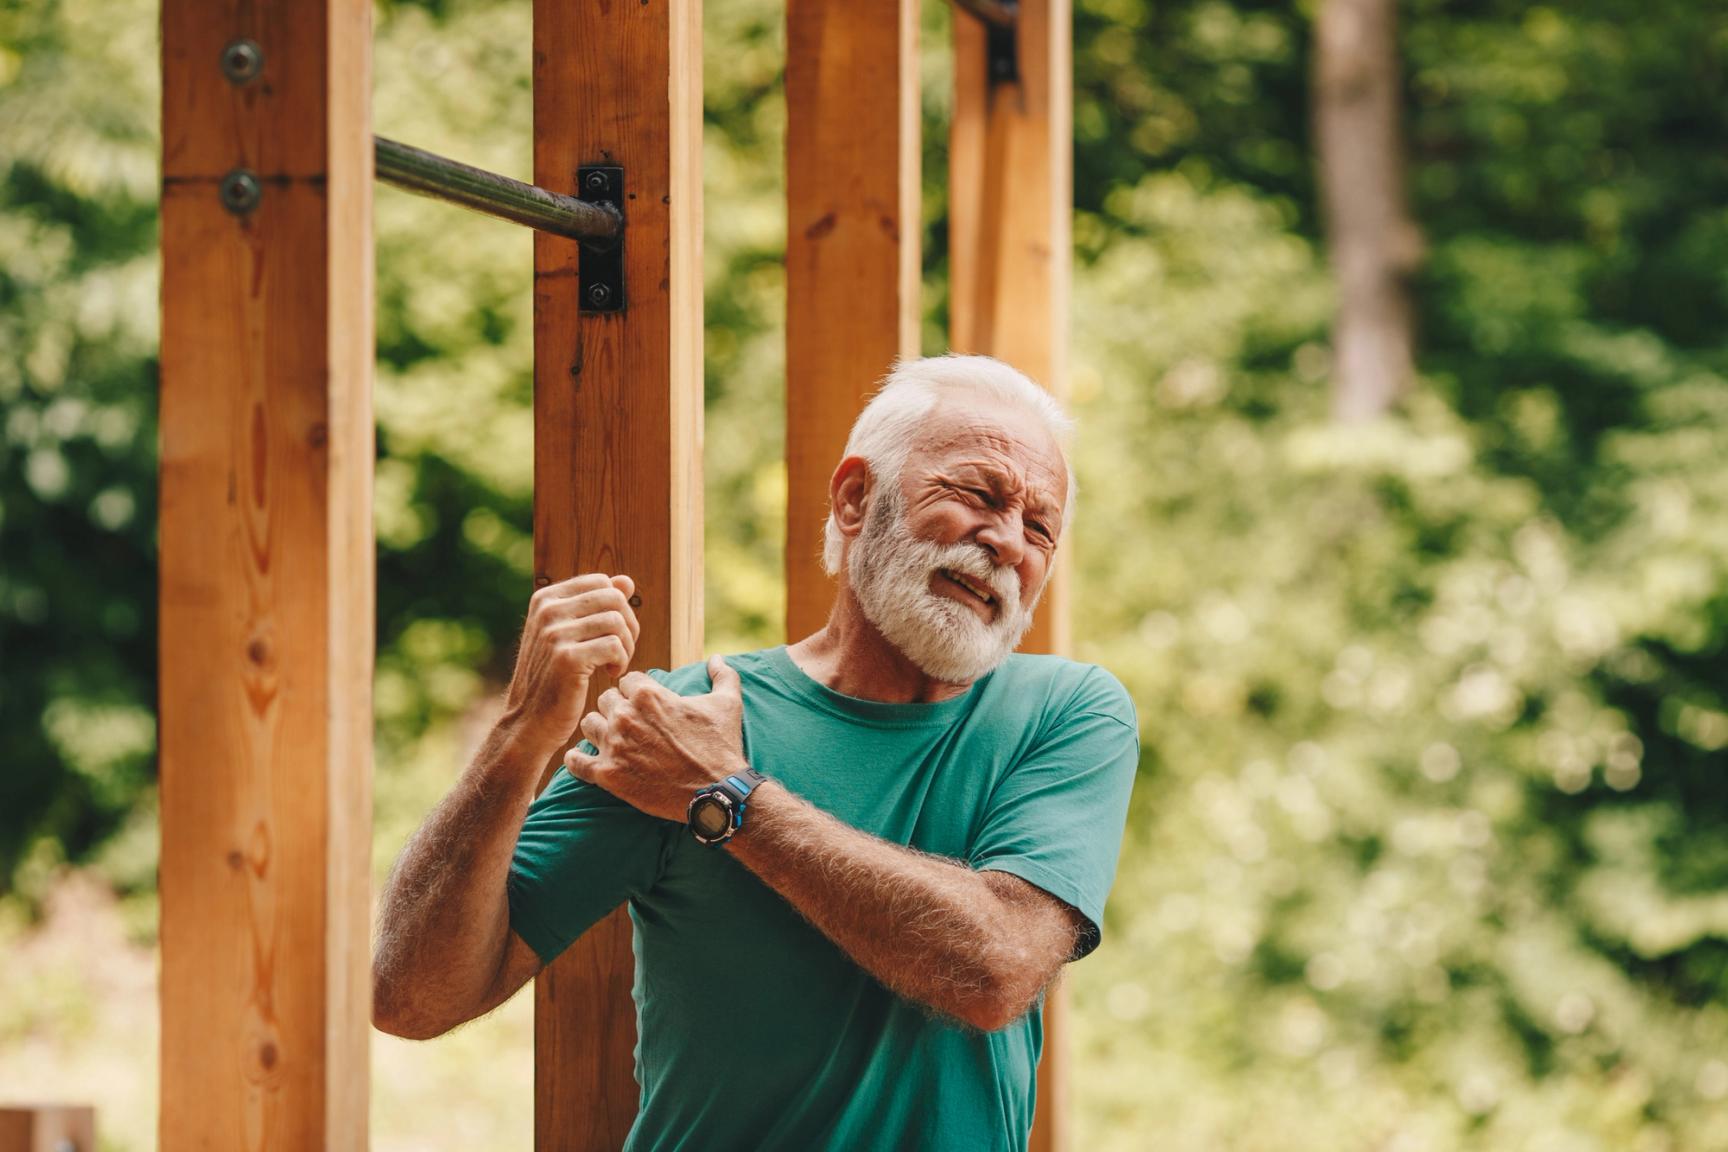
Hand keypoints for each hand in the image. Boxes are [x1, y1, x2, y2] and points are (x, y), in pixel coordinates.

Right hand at [501, 573, 639, 746]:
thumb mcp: (569, 635)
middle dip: (628, 626)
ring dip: (626, 646)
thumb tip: (627, 581)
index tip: (613, 634)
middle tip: (620, 652)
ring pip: (617, 622)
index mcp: (545, 599)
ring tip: (613, 664)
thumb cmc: (554, 678)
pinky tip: (610, 674)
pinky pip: (614, 646)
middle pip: (614, 599)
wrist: (529, 721)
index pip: (602, 582)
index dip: (618, 607)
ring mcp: (554, 633)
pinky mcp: (566, 658)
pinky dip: (621, 662)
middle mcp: (547, 610)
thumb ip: (596, 606)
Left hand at [563, 656, 748, 822]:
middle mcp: (626, 716)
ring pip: (589, 724)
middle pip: (605, 699)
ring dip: (599, 730)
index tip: (644, 703)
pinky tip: (585, 761)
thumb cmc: (721, 747)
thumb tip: (717, 658)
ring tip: (612, 740)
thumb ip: (723, 675)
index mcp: (649, 695)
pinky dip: (578, 761)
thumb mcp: (728, 705)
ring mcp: (614, 745)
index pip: (627, 680)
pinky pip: (576, 762)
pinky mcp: (608, 775)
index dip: (637, 690)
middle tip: (630, 723)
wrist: (716, 792)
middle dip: (617, 708)